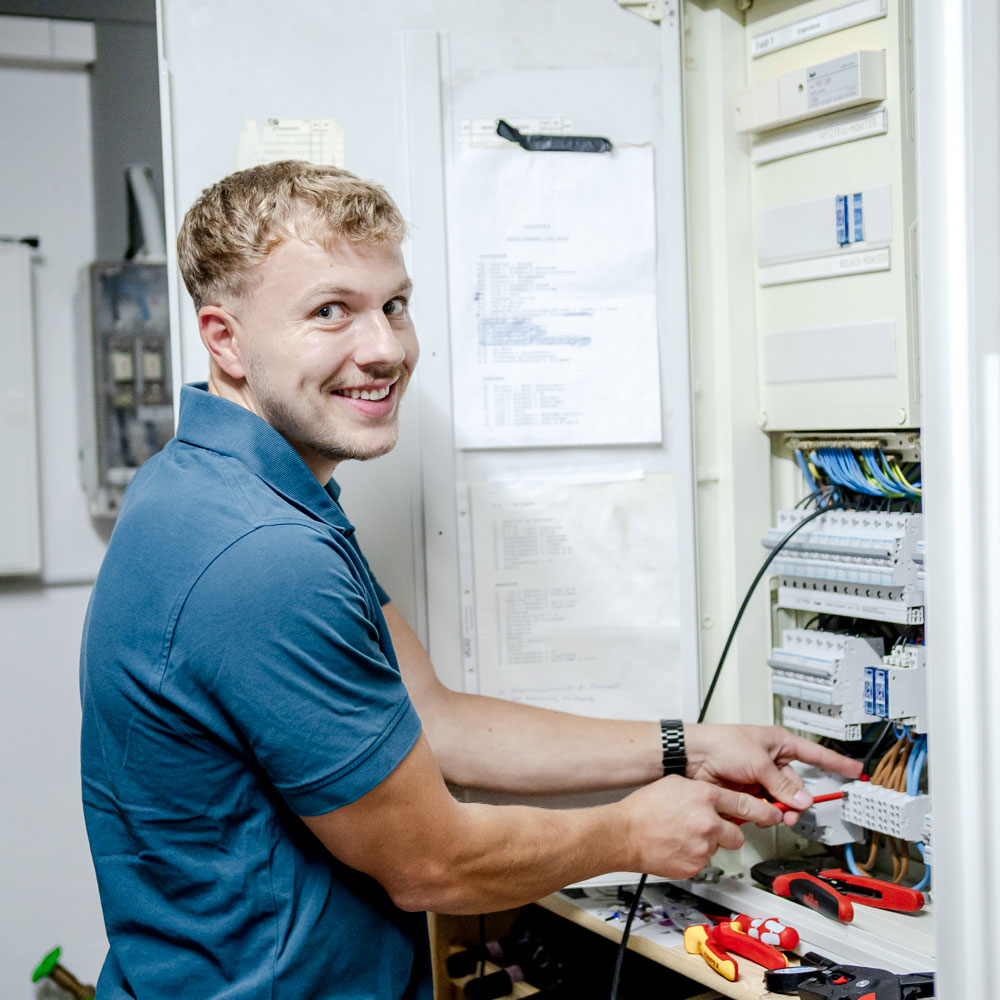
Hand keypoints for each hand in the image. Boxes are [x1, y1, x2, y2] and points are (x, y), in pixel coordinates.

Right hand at [619, 774, 783, 878]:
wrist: (624, 833)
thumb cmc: (644, 808)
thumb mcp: (676, 784)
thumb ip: (703, 792)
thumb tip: (719, 798)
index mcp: (705, 796)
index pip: (747, 805)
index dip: (765, 812)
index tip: (775, 815)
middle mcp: (709, 822)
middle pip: (738, 834)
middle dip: (729, 832)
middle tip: (710, 828)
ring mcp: (704, 846)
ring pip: (718, 848)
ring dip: (708, 844)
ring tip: (683, 835)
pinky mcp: (696, 866)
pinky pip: (704, 861)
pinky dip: (694, 856)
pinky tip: (678, 846)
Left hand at [683, 724, 863, 826]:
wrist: (693, 757)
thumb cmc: (720, 744)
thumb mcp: (758, 761)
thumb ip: (782, 784)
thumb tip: (802, 800)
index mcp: (778, 743)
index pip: (814, 754)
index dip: (835, 763)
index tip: (855, 771)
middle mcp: (770, 760)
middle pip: (796, 786)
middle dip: (797, 801)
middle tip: (795, 810)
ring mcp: (759, 778)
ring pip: (782, 801)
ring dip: (780, 810)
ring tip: (775, 814)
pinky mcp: (747, 793)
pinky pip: (765, 808)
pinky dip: (765, 814)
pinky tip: (760, 814)